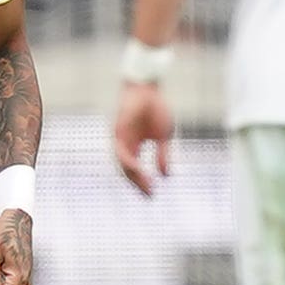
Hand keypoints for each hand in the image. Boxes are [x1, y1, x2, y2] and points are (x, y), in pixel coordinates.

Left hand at [111, 79, 175, 195]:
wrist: (148, 88)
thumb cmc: (155, 108)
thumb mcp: (163, 136)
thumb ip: (163, 155)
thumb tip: (167, 176)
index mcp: (134, 146)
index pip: (135, 170)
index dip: (143, 183)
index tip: (153, 194)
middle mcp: (124, 145)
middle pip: (127, 171)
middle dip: (138, 184)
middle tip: (149, 196)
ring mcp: (120, 138)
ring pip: (122, 164)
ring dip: (134, 177)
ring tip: (146, 186)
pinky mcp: (118, 131)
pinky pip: (121, 151)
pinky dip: (129, 162)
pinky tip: (139, 170)